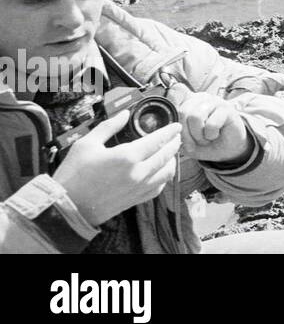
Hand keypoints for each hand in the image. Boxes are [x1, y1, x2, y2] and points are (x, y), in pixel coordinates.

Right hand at [51, 110, 182, 227]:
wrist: (65, 209)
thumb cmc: (73, 176)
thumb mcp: (86, 144)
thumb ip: (108, 127)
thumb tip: (123, 114)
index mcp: (127, 157)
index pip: (157, 140)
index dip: (170, 131)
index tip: (176, 126)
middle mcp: (138, 173)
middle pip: (166, 155)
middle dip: (174, 143)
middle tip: (176, 136)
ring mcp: (138, 188)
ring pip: (166, 173)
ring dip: (172, 160)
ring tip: (170, 152)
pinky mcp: (135, 200)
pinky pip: (158, 188)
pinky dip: (164, 177)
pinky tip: (161, 172)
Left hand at [168, 85, 251, 163]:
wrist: (229, 148)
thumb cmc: (207, 143)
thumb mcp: (188, 141)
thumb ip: (177, 134)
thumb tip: (169, 131)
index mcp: (190, 102)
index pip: (175, 101)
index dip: (175, 119)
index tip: (178, 135)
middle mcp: (202, 98)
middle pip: (183, 112)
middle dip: (186, 134)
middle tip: (194, 144)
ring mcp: (215, 101)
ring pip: (195, 116)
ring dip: (199, 135)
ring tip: (206, 139)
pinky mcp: (227, 109)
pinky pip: (211, 124)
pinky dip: (211, 135)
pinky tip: (216, 135)